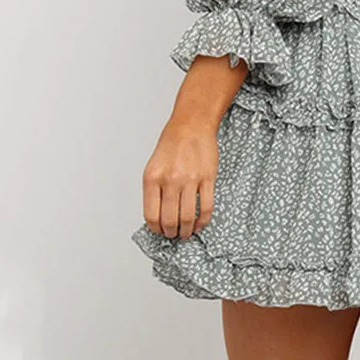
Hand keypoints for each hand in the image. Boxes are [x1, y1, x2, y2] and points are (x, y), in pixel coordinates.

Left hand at [141, 118, 217, 239]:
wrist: (192, 125)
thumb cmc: (172, 144)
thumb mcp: (153, 166)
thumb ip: (154, 190)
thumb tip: (158, 216)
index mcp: (152, 178)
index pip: (151, 215)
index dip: (156, 229)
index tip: (160, 232)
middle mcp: (170, 180)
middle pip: (169, 220)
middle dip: (171, 233)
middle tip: (173, 234)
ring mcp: (190, 179)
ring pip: (187, 217)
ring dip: (186, 230)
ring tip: (186, 232)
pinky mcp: (208, 178)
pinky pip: (206, 207)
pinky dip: (203, 221)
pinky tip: (200, 223)